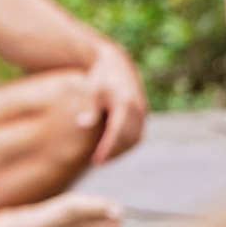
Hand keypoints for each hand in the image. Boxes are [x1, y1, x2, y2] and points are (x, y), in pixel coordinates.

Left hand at [82, 43, 147, 162]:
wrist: (117, 63)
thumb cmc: (100, 78)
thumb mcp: (92, 90)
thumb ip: (90, 109)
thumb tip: (82, 126)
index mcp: (125, 101)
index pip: (118, 131)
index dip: (108, 148)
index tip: (96, 160)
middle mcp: (138, 108)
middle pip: (128, 138)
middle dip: (114, 152)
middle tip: (97, 162)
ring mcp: (143, 112)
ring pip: (135, 139)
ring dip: (120, 151)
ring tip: (103, 158)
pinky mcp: (143, 115)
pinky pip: (137, 135)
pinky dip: (126, 145)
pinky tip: (112, 150)